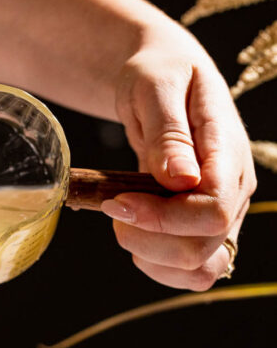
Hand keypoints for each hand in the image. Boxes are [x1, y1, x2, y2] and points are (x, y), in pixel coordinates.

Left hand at [102, 28, 255, 289]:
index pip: (213, 208)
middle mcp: (236, 189)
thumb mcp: (156, 87)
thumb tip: (180, 179)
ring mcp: (225, 213)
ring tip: (124, 223)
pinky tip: (136, 238)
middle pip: (204, 245)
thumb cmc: (158, 74)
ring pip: (201, 268)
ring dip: (153, 258)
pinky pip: (193, 272)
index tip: (118, 202)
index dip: (163, 217)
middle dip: (148, 238)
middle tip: (111, 207)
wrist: (163, 78)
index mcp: (229, 151)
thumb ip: (169, 133)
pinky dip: (159, 267)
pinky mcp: (206, 230)